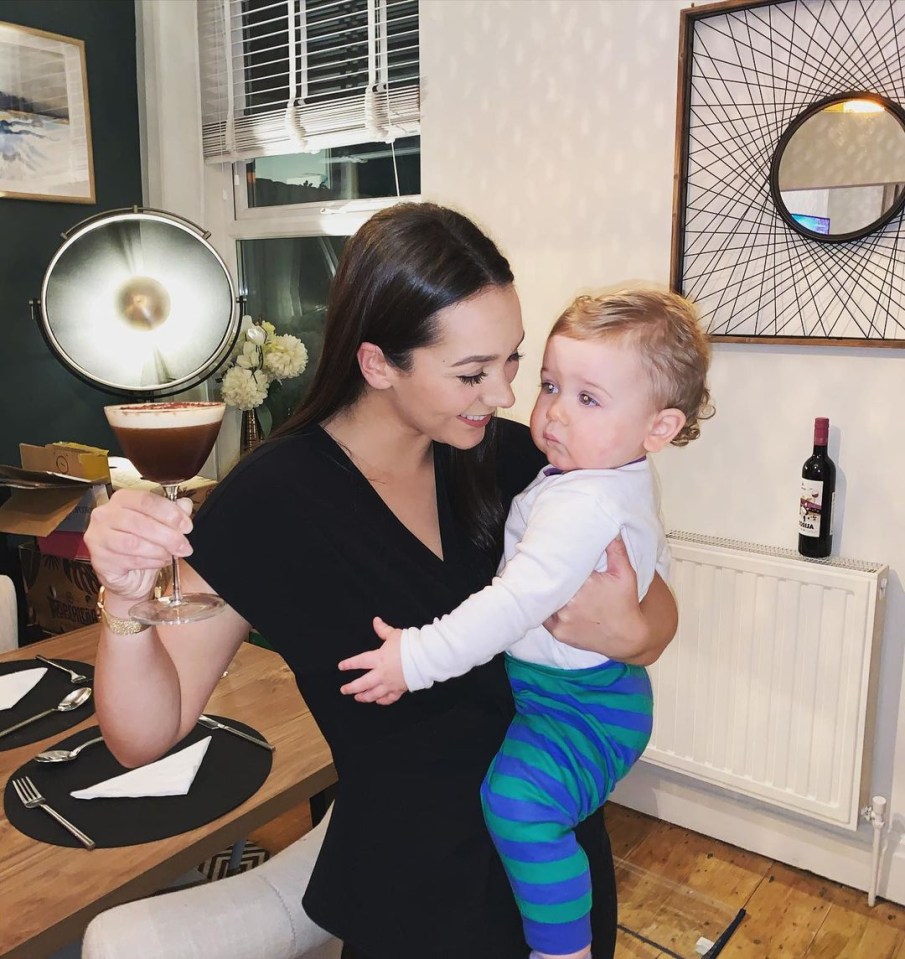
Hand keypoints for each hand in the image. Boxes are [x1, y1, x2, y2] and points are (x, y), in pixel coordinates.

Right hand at [84, 489, 194, 602]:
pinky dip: (150, 562)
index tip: (186, 526)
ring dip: (159, 550)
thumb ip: (173, 512)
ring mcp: (98, 537)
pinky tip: (159, 562)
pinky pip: (129, 560)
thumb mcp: (161, 525)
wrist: (129, 575)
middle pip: (140, 522)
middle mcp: (105, 515)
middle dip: (168, 536)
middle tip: (184, 546)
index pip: (146, 500)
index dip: (170, 513)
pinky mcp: (99, 559)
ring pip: (133, 543)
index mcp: (121, 499)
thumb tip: (185, 505)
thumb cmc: (143, 544)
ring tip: (171, 555)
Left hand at [338, 617, 407, 704]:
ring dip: (364, 697)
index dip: (349, 664)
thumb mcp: (394, 634)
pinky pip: (389, 698)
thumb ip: (383, 629)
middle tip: (343, 690)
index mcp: (378, 658)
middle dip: (351, 688)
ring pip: (374, 694)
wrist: (426, 658)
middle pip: (362, 683)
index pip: (359, 662)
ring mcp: (390, 683)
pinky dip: (382, 701)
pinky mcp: (400, 689)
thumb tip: (376, 620)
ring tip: (357, 698)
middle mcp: (382, 673)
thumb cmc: (410, 645)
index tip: (341, 667)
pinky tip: (378, 701)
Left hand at [544, 536, 676, 664]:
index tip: (556, 556)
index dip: (557, 561)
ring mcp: (563, 618)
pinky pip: (544, 616)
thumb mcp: (625, 574)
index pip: (562, 566)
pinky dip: (545, 609)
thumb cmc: (626, 604)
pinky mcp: (558, 632)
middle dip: (550, 575)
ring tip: (546, 583)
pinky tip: (549, 602)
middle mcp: (571, 601)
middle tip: (546, 567)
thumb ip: (616, 551)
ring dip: (546, 592)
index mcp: (585, 582)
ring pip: (545, 598)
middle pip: (551, 582)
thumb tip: (611, 531)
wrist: (627, 637)